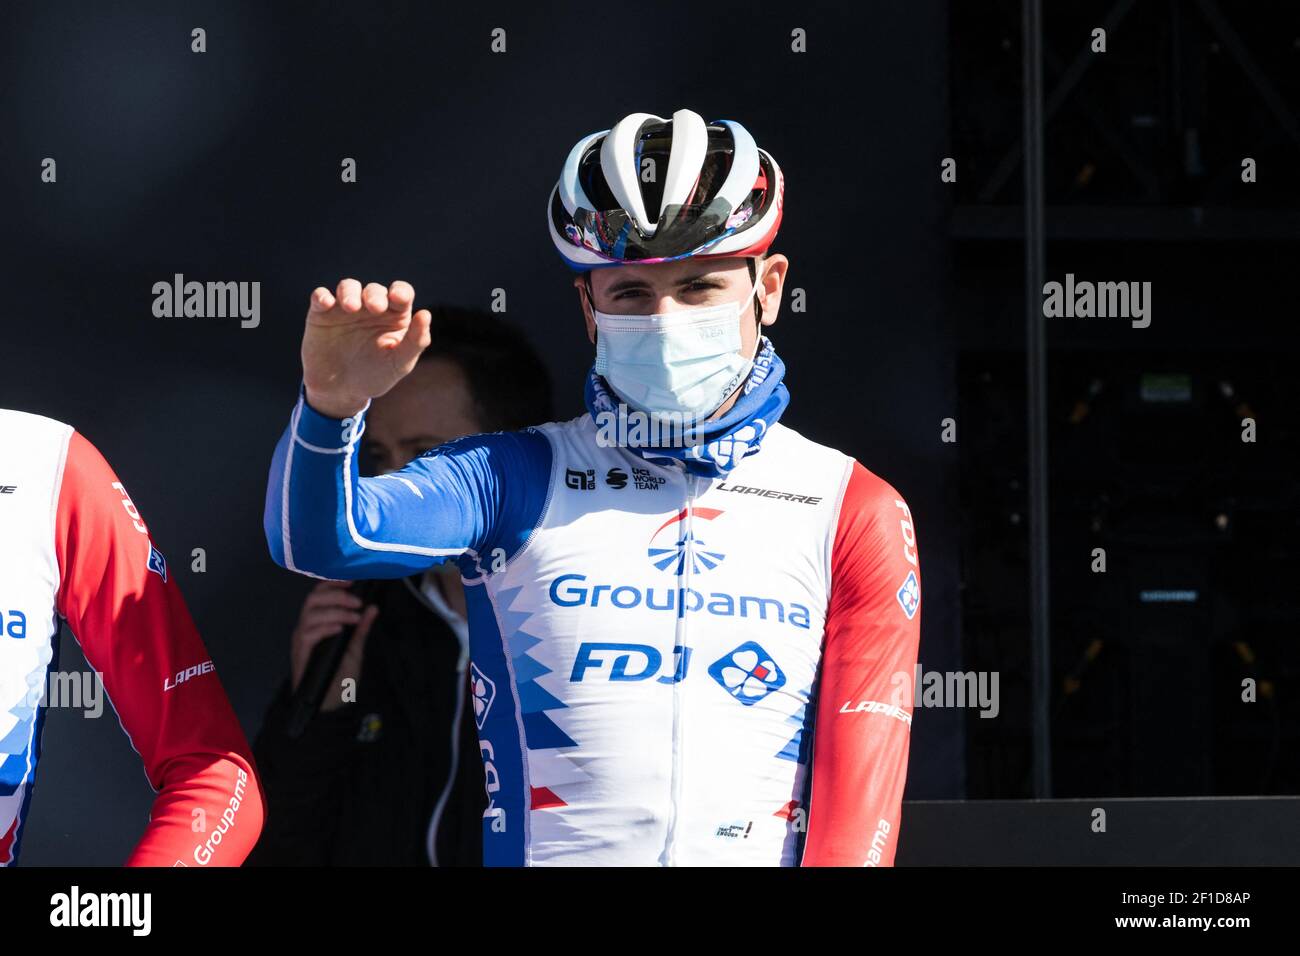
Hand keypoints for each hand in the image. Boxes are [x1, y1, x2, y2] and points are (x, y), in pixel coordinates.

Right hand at [289, 581, 378, 710]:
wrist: (330, 703)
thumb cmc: (340, 676)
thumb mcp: (355, 648)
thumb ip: (361, 628)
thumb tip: (372, 607)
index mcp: (318, 622)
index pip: (319, 594)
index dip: (333, 584)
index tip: (353, 581)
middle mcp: (307, 627)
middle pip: (313, 599)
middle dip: (336, 595)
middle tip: (356, 602)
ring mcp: (302, 640)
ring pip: (311, 613)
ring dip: (336, 611)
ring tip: (354, 617)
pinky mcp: (301, 653)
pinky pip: (308, 633)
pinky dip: (326, 627)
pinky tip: (340, 628)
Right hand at [301, 279, 431, 418]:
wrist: (340, 392)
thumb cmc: (375, 376)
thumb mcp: (399, 364)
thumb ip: (415, 341)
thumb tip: (425, 314)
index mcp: (394, 316)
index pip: (401, 293)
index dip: (401, 291)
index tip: (398, 298)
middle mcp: (370, 308)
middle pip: (374, 289)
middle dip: (375, 295)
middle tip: (375, 308)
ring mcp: (345, 309)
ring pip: (348, 287)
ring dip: (349, 292)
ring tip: (351, 307)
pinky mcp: (321, 314)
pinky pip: (320, 297)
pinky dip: (322, 296)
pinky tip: (326, 303)